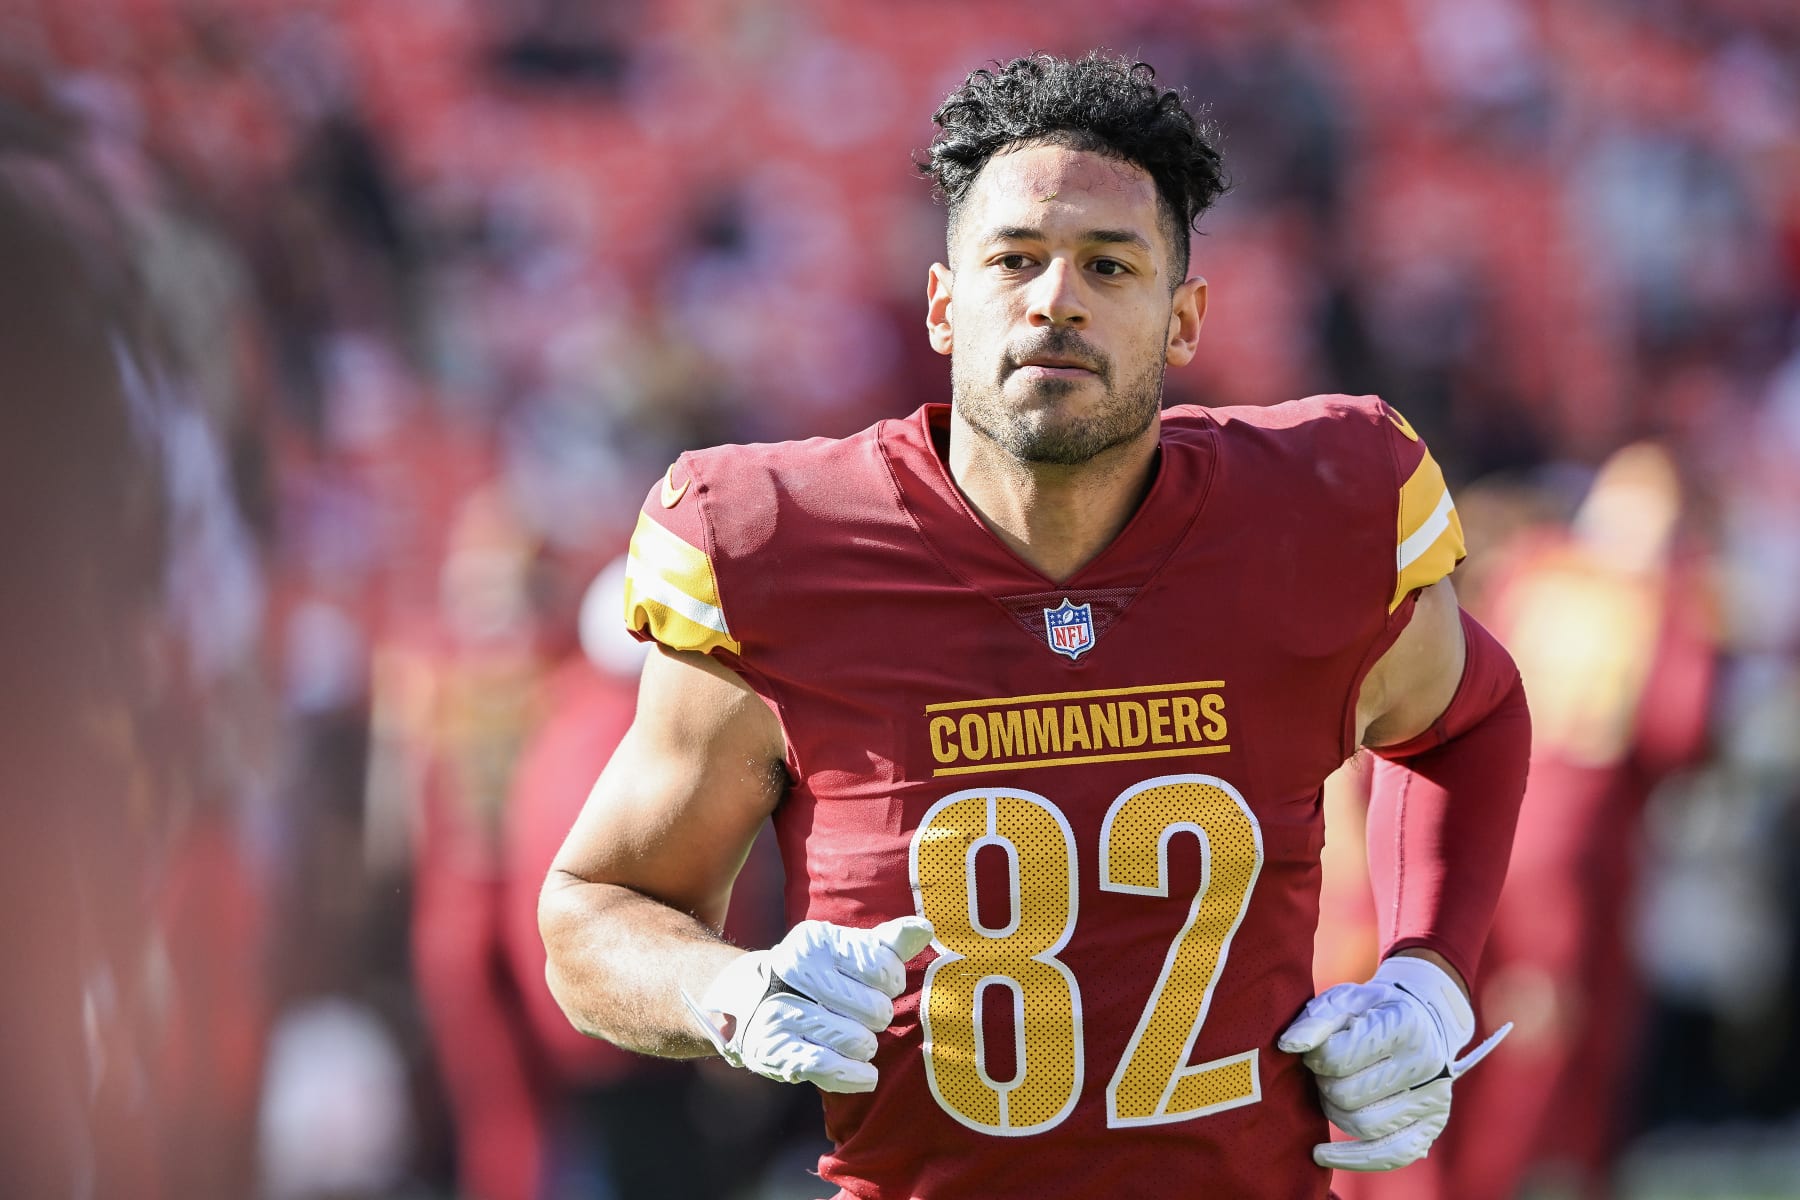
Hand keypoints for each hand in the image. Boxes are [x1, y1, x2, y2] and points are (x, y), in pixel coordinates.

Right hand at [681, 916, 934, 1092]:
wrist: (746, 1001)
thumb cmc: (814, 974)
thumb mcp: (845, 950)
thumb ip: (887, 942)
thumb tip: (925, 928)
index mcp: (817, 942)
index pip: (884, 969)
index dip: (889, 983)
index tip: (875, 984)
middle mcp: (794, 972)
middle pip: (876, 1009)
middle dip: (876, 1016)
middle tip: (858, 1013)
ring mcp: (782, 1012)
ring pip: (858, 1041)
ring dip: (864, 1045)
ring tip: (851, 1036)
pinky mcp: (774, 1051)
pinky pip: (830, 1068)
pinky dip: (855, 1075)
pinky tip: (864, 1074)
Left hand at [1278, 955, 1509, 1170]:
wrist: (1425, 1020)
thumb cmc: (1374, 1011)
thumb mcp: (1344, 1000)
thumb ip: (1315, 1020)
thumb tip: (1288, 1045)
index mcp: (1404, 1024)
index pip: (1337, 1057)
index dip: (1314, 1057)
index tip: (1316, 1051)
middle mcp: (1426, 1063)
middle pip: (1347, 1094)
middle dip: (1324, 1085)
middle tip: (1325, 1072)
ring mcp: (1433, 1098)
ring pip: (1363, 1126)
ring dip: (1334, 1112)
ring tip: (1333, 1093)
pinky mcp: (1431, 1126)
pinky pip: (1391, 1155)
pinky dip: (1353, 1159)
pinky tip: (1323, 1153)